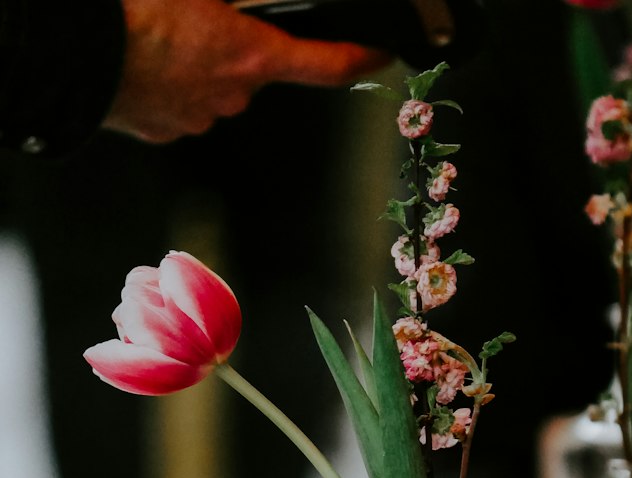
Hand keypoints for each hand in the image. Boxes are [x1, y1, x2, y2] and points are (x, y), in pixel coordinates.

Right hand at [104, 0, 390, 142]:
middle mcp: (232, 96)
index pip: (324, 64)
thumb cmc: (134, 15)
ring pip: (210, 88)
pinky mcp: (165, 132)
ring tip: (156, 38)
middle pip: (250, 71)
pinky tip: (140, 61)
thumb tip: (228, 6)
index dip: (356, 60)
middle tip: (194, 21)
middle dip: (230, 48)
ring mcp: (197, 118)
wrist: (77, 52)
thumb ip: (224, 2)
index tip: (376, 57)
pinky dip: (165, 85)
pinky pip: (176, 105)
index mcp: (250, 56)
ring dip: (192, 66)